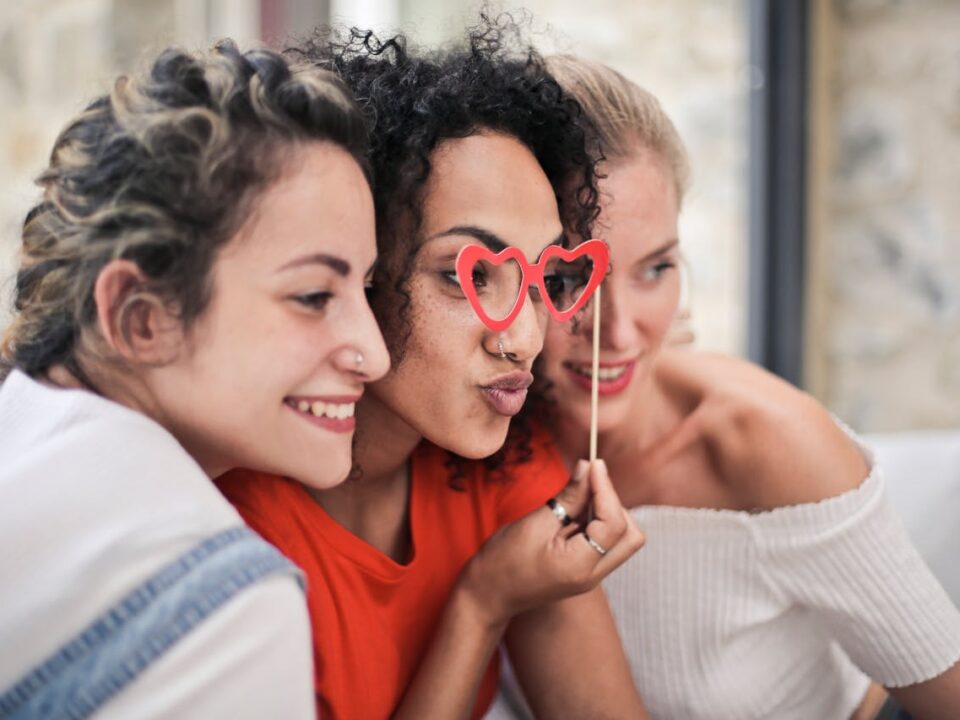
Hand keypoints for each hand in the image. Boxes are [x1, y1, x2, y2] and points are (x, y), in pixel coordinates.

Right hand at [458, 459, 644, 627]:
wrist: (488, 595)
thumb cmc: (503, 562)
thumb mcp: (534, 524)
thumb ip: (567, 498)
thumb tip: (588, 467)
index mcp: (580, 567)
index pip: (615, 524)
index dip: (607, 489)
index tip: (593, 464)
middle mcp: (593, 576)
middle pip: (631, 536)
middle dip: (615, 503)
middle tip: (588, 482)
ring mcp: (591, 576)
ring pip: (622, 538)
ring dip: (607, 511)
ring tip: (576, 496)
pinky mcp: (585, 570)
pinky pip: (605, 542)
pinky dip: (597, 521)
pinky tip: (573, 510)